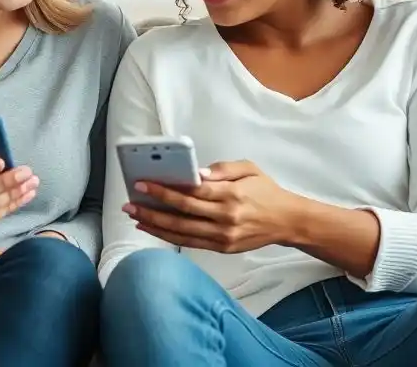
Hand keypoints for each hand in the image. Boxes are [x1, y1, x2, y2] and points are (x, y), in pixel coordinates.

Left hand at [123, 160, 300, 252]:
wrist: (287, 221)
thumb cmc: (265, 190)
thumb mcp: (249, 168)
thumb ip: (222, 169)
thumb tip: (195, 172)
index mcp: (231, 195)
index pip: (192, 192)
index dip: (165, 189)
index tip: (143, 183)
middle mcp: (226, 218)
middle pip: (182, 213)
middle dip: (153, 207)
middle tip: (130, 202)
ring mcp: (223, 236)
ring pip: (182, 232)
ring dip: (155, 224)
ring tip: (134, 216)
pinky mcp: (222, 248)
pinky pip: (190, 243)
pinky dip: (169, 237)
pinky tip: (153, 228)